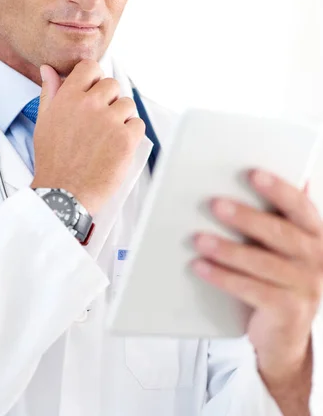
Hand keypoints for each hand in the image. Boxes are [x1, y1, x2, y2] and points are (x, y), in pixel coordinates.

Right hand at [31, 60, 144, 213]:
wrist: (64, 192)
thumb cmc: (53, 161)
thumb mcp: (44, 121)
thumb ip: (49, 92)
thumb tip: (49, 70)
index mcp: (68, 97)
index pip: (90, 67)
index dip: (94, 78)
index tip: (94, 91)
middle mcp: (90, 105)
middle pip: (112, 85)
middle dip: (109, 99)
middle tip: (100, 120)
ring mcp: (110, 121)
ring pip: (127, 104)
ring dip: (121, 117)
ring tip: (107, 136)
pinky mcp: (126, 139)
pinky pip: (138, 124)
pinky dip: (131, 134)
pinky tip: (116, 146)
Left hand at [191, 170, 322, 396]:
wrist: (286, 336)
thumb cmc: (279, 281)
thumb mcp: (283, 248)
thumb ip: (279, 217)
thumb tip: (268, 177)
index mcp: (315, 236)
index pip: (300, 206)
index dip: (278, 189)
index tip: (253, 174)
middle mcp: (316, 260)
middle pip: (280, 233)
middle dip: (246, 218)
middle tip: (215, 205)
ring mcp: (305, 287)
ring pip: (262, 263)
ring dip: (227, 249)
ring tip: (199, 239)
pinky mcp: (288, 311)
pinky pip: (250, 290)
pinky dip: (222, 277)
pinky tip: (201, 267)